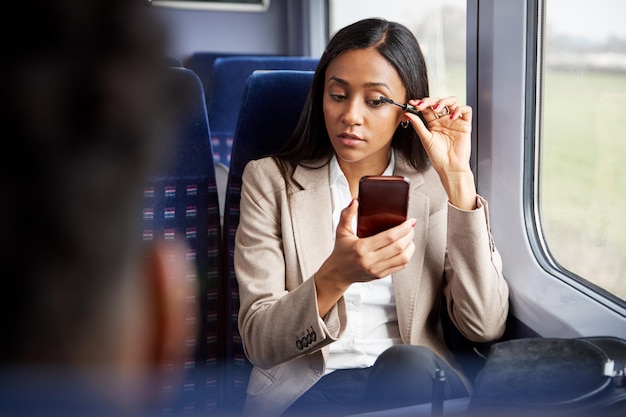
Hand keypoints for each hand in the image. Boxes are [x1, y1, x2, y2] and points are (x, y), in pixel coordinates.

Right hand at [315, 198, 415, 315]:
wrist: (338, 273)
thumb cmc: (341, 252)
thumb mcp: (341, 231)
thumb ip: (347, 215)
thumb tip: (355, 202)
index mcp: (361, 248)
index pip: (388, 237)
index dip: (403, 228)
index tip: (410, 221)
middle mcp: (370, 260)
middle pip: (398, 247)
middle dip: (409, 235)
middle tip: (411, 227)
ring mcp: (376, 269)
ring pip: (402, 258)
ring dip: (410, 246)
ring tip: (409, 237)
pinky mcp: (381, 275)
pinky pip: (400, 266)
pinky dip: (406, 256)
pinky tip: (406, 248)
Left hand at [405, 97, 476, 209]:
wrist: (450, 167)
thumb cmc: (438, 157)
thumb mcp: (425, 139)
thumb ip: (418, 125)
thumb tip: (408, 114)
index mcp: (433, 123)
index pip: (427, 108)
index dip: (420, 103)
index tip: (412, 103)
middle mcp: (444, 120)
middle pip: (439, 102)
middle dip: (430, 100)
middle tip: (423, 105)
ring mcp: (454, 121)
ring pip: (452, 102)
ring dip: (444, 101)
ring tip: (437, 108)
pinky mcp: (465, 124)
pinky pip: (466, 110)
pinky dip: (460, 109)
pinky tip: (452, 116)